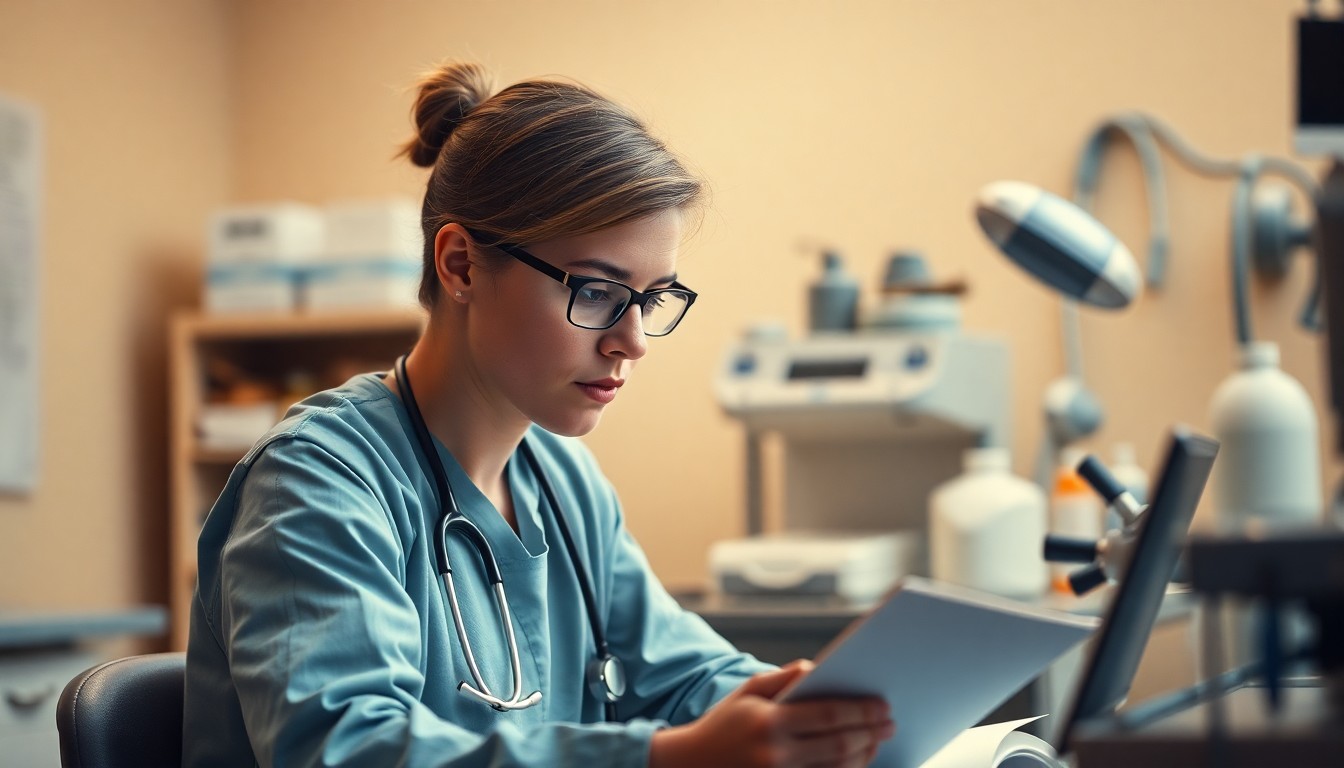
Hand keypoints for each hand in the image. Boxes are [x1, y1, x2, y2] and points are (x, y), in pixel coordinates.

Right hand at [648, 660, 894, 767]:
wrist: (689, 765)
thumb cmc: (725, 723)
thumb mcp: (749, 691)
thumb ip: (785, 676)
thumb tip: (821, 668)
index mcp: (770, 722)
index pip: (828, 716)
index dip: (861, 712)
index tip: (882, 705)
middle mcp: (776, 755)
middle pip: (839, 746)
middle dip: (870, 733)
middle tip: (890, 723)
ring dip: (864, 755)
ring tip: (877, 740)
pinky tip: (856, 760)